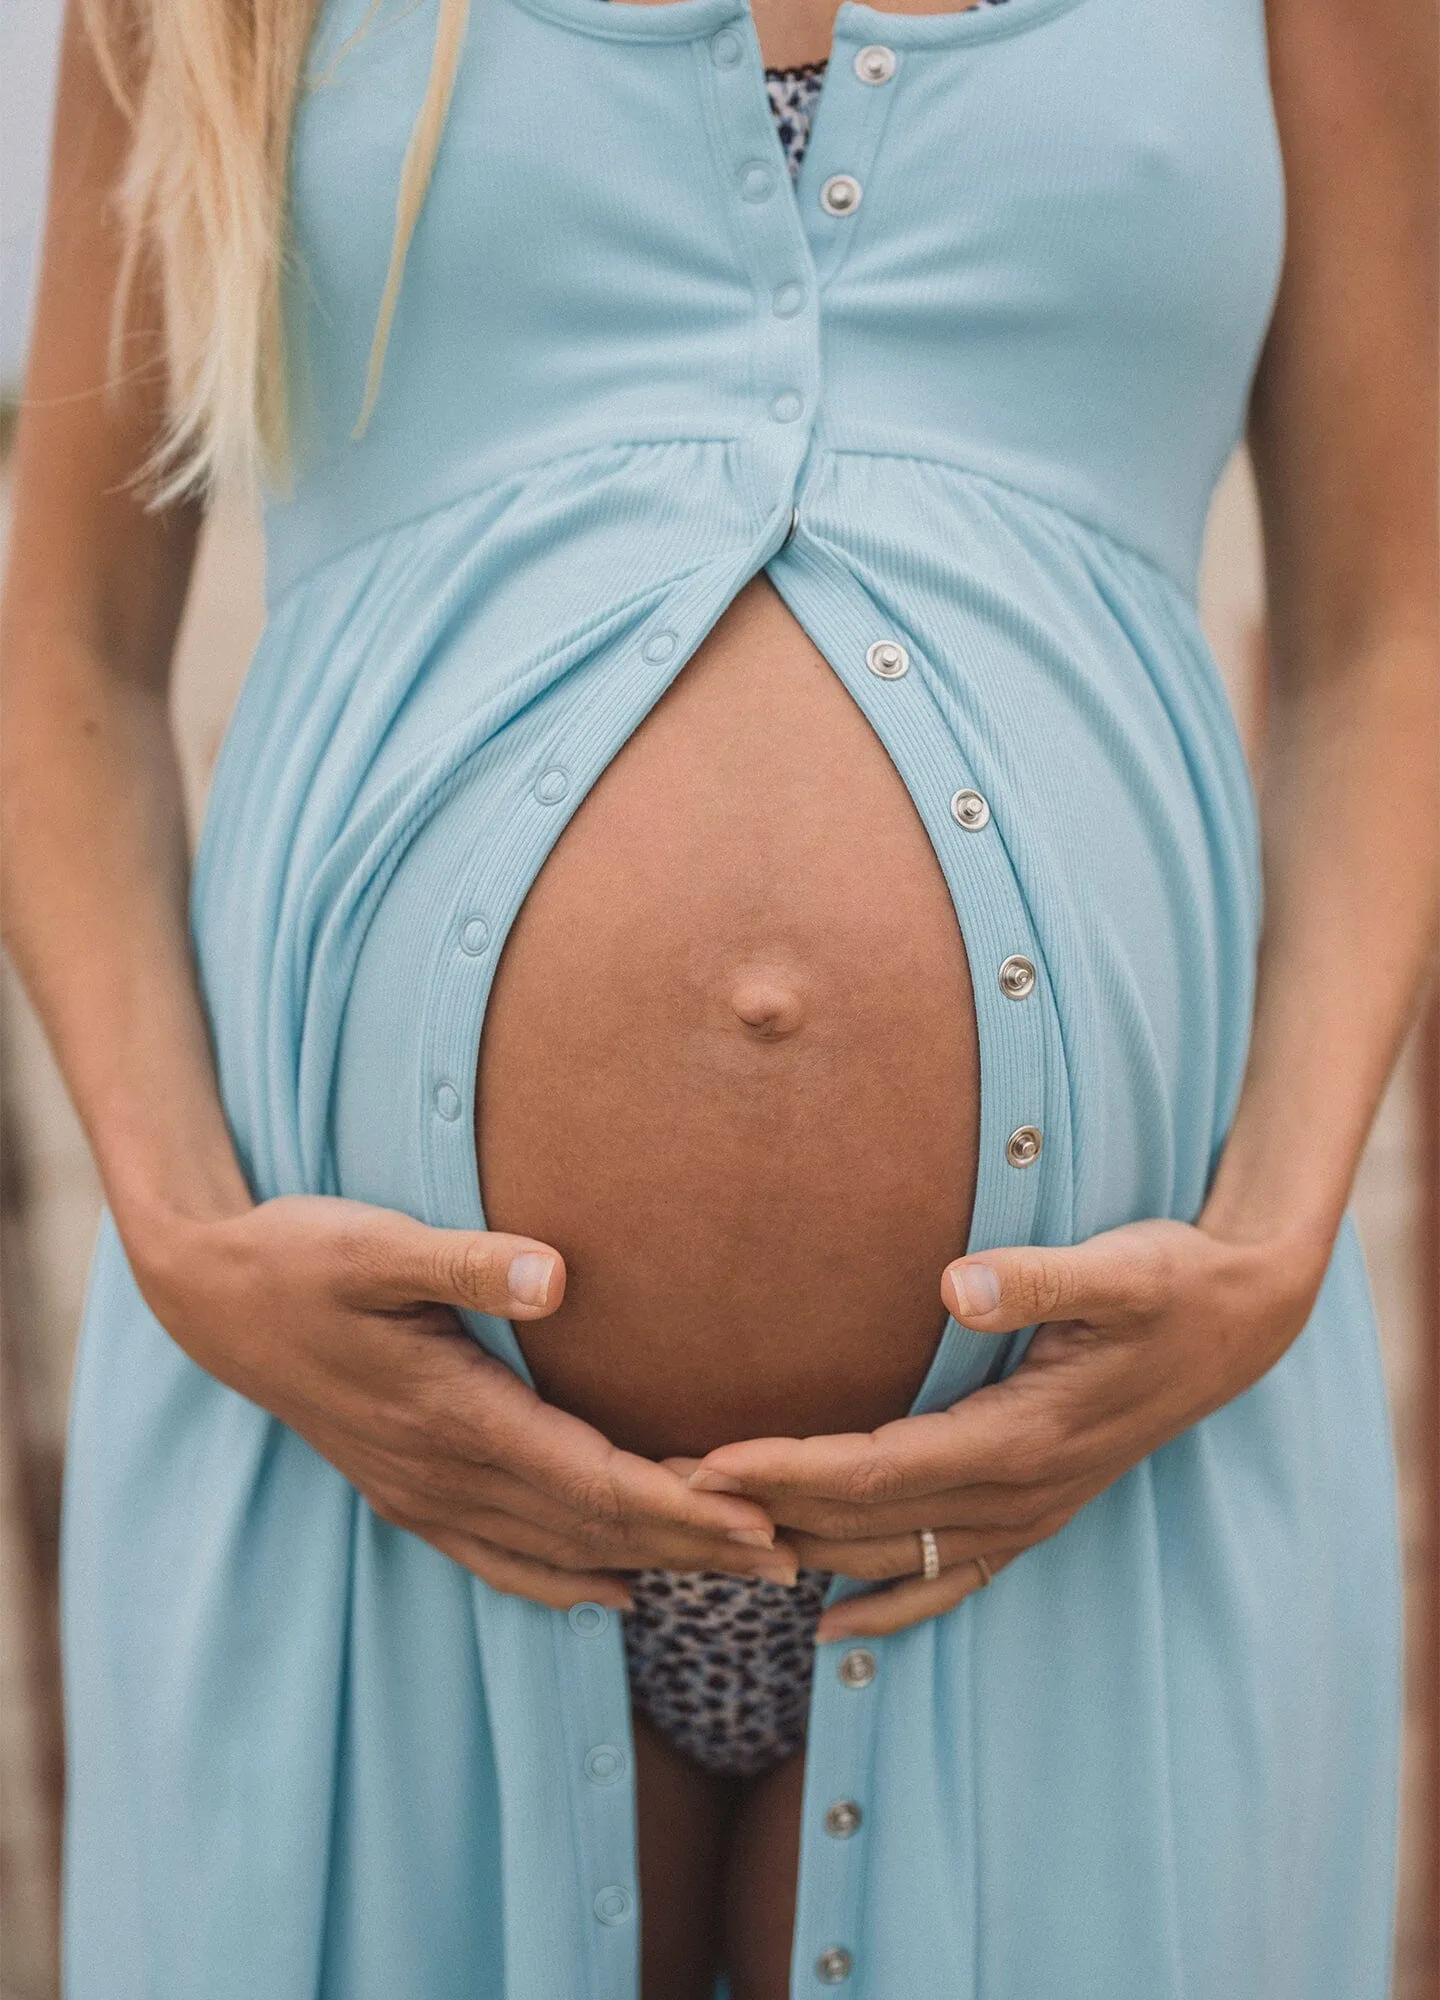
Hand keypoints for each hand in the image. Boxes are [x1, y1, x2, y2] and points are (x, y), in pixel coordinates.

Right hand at [133, 1195, 788, 1611]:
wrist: (214, 1300)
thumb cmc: (303, 1257)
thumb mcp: (377, 1242)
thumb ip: (469, 1262)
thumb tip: (558, 1275)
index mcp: (455, 1418)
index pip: (595, 1483)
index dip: (685, 1510)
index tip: (765, 1525)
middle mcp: (445, 1475)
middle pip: (594, 1530)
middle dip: (696, 1549)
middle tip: (791, 1560)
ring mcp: (424, 1494)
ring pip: (558, 1552)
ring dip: (649, 1565)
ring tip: (734, 1573)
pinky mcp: (408, 1493)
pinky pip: (501, 1559)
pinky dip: (565, 1581)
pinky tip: (612, 1592)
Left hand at [681, 1217, 1325, 1641]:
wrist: (1241, 1323)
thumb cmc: (1172, 1284)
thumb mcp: (1120, 1269)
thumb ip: (1038, 1280)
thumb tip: (956, 1284)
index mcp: (1021, 1437)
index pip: (877, 1469)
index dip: (787, 1472)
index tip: (704, 1465)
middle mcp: (1016, 1494)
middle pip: (863, 1523)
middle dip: (761, 1517)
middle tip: (663, 1503)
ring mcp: (1025, 1515)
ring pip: (889, 1558)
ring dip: (798, 1555)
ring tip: (708, 1550)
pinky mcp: (1030, 1513)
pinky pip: (945, 1581)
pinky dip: (884, 1610)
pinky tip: (826, 1627)